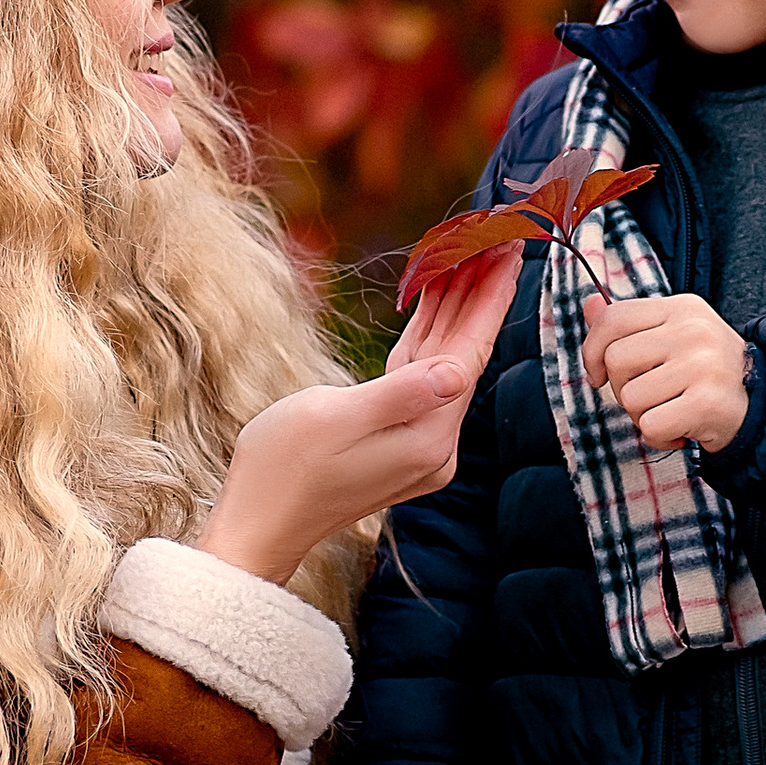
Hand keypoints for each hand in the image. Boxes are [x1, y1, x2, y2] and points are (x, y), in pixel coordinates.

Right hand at [198, 249, 521, 583]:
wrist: (257, 523)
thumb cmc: (284, 467)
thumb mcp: (335, 418)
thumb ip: (401, 394)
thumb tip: (459, 372)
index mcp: (426, 438)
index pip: (468, 357)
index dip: (488, 301)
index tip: (508, 253)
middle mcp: (432, 445)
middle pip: (463, 356)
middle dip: (478, 298)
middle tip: (498, 241)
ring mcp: (416, 445)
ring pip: (442, 363)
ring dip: (453, 312)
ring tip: (469, 257)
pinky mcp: (396, 441)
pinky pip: (418, 377)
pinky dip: (425, 339)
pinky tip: (432, 306)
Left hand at [582, 288, 752, 456]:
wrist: (764, 406)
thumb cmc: (709, 373)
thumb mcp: (674, 336)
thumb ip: (630, 324)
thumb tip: (588, 305)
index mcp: (682, 308)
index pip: (614, 318)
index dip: (593, 350)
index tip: (600, 373)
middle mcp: (693, 330)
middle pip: (616, 360)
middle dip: (622, 388)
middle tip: (653, 397)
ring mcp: (702, 365)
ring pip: (630, 398)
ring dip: (642, 416)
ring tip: (671, 413)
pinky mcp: (707, 402)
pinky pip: (650, 426)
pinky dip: (659, 438)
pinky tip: (681, 431)